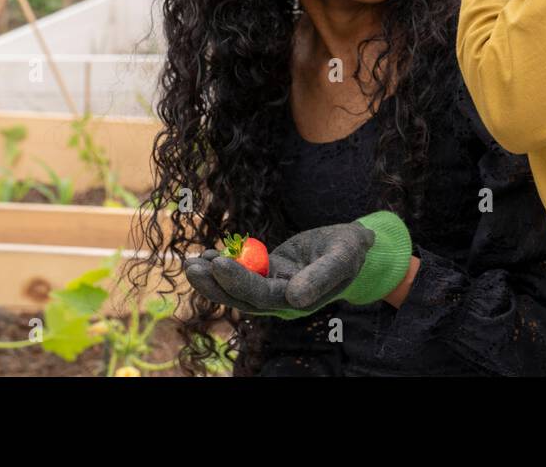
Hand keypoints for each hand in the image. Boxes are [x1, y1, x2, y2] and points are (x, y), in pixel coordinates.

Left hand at [184, 212, 409, 317]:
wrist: (353, 244)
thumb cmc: (352, 248)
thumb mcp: (344, 256)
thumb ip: (322, 276)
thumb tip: (295, 299)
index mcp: (300, 300)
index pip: (264, 296)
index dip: (239, 282)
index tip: (218, 263)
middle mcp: (284, 298)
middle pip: (243, 296)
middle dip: (216, 283)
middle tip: (192, 266)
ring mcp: (275, 285)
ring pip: (239, 287)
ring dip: (214, 275)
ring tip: (192, 261)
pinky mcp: (271, 271)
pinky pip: (244, 271)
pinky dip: (227, 262)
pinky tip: (208, 253)